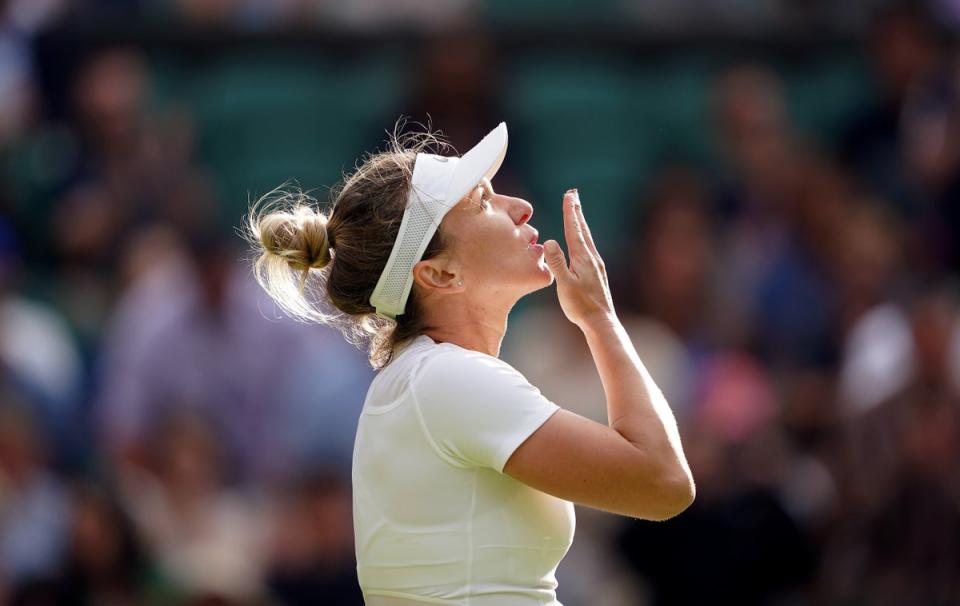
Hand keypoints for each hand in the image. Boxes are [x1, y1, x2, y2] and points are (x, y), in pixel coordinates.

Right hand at [543, 189, 616, 328]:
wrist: (600, 321)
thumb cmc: (580, 305)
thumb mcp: (564, 284)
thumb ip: (556, 262)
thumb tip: (549, 241)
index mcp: (582, 258)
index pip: (574, 229)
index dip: (570, 212)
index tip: (568, 196)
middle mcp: (592, 257)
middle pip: (583, 229)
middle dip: (576, 211)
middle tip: (573, 194)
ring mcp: (596, 265)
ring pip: (587, 238)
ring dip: (581, 222)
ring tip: (577, 212)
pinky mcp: (597, 273)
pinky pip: (589, 248)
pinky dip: (584, 237)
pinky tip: (583, 242)